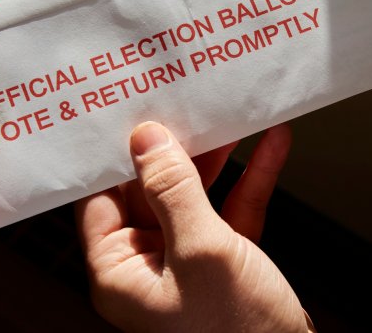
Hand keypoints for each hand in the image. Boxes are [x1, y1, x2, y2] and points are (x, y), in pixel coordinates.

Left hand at [75, 122, 309, 331]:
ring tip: (231, 114)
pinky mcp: (225, 263)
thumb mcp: (203, 252)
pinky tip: (270, 145)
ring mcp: (186, 264)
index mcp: (119, 271)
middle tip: (185, 100)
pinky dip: (249, 179)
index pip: (102, 197)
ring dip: (217, 158)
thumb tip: (147, 139)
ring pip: (193, 196)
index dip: (114, 152)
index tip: (127, 109)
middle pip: (150, 190)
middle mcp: (146, 266)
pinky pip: (231, 211)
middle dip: (174, 146)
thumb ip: (173, 192)